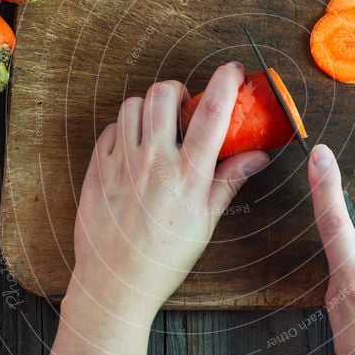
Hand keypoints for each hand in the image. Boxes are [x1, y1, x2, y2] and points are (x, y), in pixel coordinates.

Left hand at [42, 62, 268, 354]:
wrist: (116, 283)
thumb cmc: (165, 258)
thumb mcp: (206, 222)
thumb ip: (229, 181)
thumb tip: (257, 156)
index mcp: (188, 175)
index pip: (212, 113)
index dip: (225, 83)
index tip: (232, 71)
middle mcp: (154, 162)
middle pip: (163, 95)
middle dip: (177, 90)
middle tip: (184, 104)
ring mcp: (121, 163)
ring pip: (132, 105)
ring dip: (148, 106)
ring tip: (157, 124)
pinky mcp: (97, 168)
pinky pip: (110, 129)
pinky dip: (124, 128)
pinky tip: (133, 145)